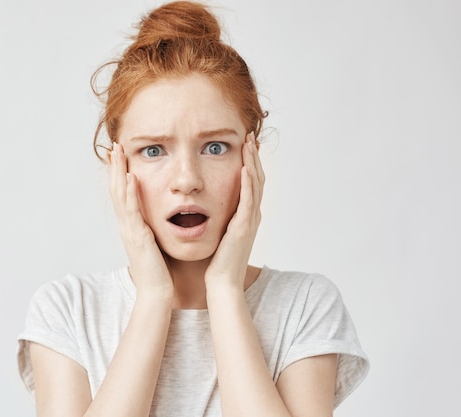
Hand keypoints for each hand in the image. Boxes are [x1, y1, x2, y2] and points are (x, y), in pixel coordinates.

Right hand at [109, 143, 173, 297]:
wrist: (157, 292)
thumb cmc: (158, 271)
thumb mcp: (154, 243)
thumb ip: (153, 229)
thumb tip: (158, 219)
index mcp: (131, 226)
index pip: (123, 194)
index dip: (120, 175)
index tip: (120, 156)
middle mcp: (127, 225)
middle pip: (117, 190)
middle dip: (116, 168)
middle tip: (115, 147)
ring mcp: (129, 230)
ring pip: (120, 196)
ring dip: (119, 173)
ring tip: (119, 154)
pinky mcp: (137, 236)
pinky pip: (132, 210)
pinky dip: (131, 193)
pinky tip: (132, 177)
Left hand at [205, 132, 264, 290]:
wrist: (221, 284)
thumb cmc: (216, 262)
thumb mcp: (217, 233)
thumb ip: (216, 218)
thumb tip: (203, 206)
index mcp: (244, 216)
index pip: (250, 183)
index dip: (249, 162)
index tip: (244, 144)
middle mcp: (251, 216)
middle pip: (257, 179)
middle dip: (254, 156)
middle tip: (251, 136)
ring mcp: (250, 221)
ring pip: (256, 185)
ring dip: (253, 162)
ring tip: (250, 143)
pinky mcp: (243, 228)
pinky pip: (248, 201)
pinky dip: (249, 183)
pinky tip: (246, 168)